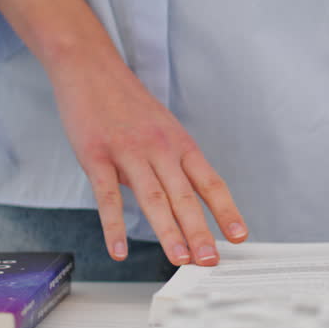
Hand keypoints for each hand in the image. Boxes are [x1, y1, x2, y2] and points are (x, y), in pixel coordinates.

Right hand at [0, 0, 245, 266]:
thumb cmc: (126, 103)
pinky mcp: (96, 154)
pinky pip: (107, 196)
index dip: (226, 210)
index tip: (238, 236)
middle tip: (211, 260)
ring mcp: (128, 151)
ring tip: (179, 260)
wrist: (89, 66)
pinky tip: (120, 250)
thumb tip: (184, 205)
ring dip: (168, 232)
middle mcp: (159, 148)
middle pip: (185, 195)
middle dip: (200, 231)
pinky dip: (114, 226)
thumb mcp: (161, 129)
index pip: (210, 182)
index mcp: (179, 143)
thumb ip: (171, 166)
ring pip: (153, 197)